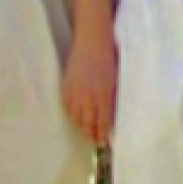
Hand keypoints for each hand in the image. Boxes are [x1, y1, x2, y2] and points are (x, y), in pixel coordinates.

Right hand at [61, 30, 117, 146]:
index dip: (104, 134)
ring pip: (76, 118)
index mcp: (104, 94)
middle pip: (88, 124)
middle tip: (96, 141)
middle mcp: (88, 97)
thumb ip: (114, 97)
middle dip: (92, 134)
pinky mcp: (65, 88)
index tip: (106, 143)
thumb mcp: (117, 79)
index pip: (103, 121)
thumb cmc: (110, 57)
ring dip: (82, 127)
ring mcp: (75, 93)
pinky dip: (73, 115)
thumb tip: (113, 114)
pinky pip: (68, 108)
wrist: (92, 41)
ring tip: (88, 132)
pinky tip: (77, 118)